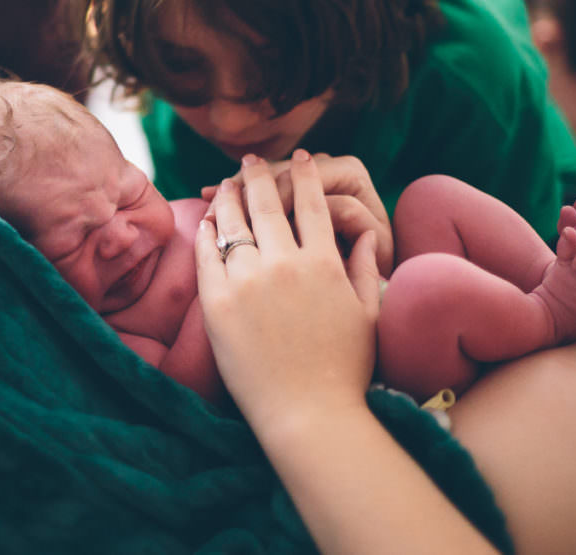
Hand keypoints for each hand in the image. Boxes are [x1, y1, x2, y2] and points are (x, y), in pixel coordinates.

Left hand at [195, 150, 381, 432]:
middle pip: (268, 203)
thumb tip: (364, 235)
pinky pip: (208, 255)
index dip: (305, 175)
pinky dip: (207, 233)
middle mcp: (285, 265)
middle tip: (251, 160)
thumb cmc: (345, 371)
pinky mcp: (216, 304)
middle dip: (259, 174)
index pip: (313, 203)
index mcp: (325, 263)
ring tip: (225, 182)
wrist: (307, 415)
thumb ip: (365, 269)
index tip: (301, 158)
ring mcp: (247, 282)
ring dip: (229, 195)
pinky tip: (207, 221)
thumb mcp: (368, 315)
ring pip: (233, 222)